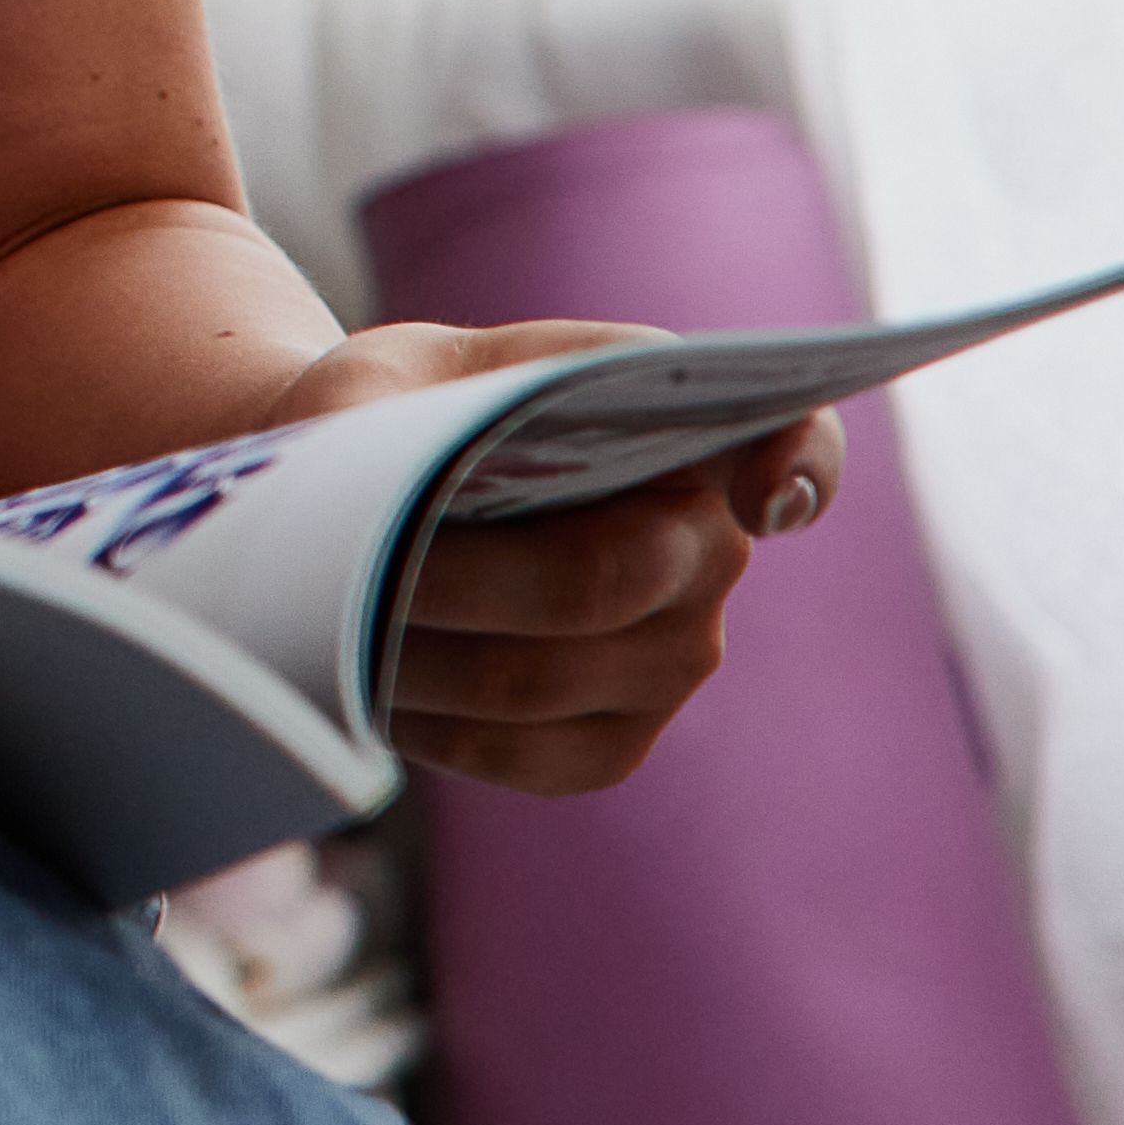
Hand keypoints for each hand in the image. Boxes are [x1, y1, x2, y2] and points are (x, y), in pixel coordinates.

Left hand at [279, 321, 843, 799]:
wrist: (362, 492)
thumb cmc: (395, 412)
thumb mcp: (389, 373)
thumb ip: (397, 406)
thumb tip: (373, 473)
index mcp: (684, 430)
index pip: (794, 445)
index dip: (797, 470)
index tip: (762, 495)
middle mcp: (707, 549)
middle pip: (603, 577)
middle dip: (460, 572)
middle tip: (356, 557)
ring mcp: (672, 658)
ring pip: (539, 673)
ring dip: (418, 648)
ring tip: (326, 613)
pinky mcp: (610, 746)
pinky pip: (521, 751)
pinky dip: (427, 717)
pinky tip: (363, 678)